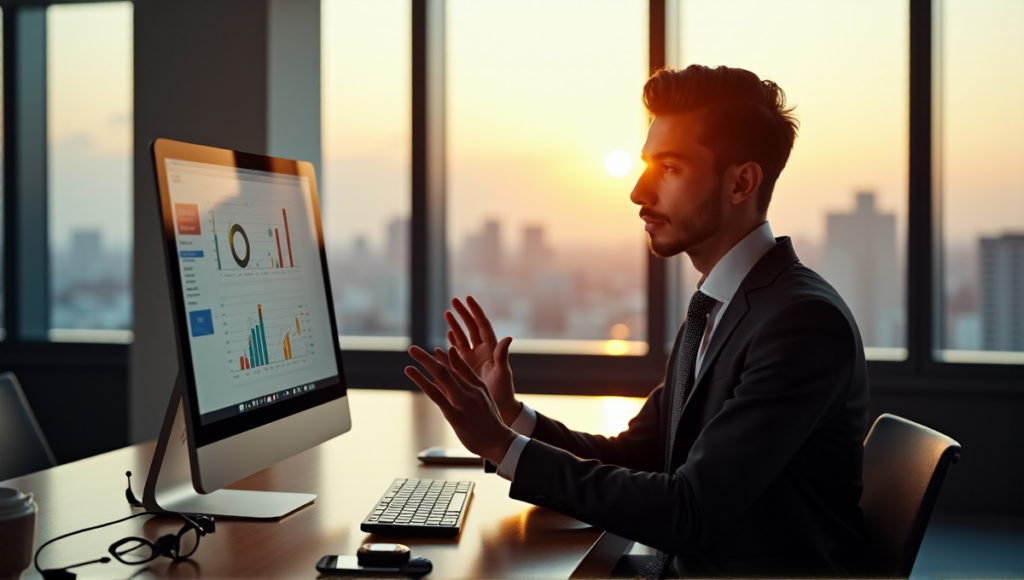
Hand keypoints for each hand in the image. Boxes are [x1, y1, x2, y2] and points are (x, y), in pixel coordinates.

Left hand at [405, 345, 517, 464]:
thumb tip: (458, 383)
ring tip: (411, 352)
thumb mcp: (484, 400)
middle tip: (412, 349)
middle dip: (428, 358)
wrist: (500, 442)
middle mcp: (470, 390)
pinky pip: (438, 396)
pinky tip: (413, 372)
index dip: (446, 358)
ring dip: (425, 363)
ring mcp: (463, 402)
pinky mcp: (456, 416)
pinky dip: (424, 382)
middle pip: (446, 370)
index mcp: (478, 386)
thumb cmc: (490, 423)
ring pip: (442, 377)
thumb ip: (470, 388)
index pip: (459, 368)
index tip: (435, 351)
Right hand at [445, 296, 520, 425]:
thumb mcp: (503, 373)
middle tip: (454, 301)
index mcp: (491, 349)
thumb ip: (502, 356)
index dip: (475, 311)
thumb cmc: (503, 391)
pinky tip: (444, 337)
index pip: (482, 325)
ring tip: (447, 313)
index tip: (468, 298)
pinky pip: (455, 353)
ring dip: (455, 326)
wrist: (498, 407)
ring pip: (462, 338)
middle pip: (471, 328)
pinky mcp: (464, 369)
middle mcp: (482, 351)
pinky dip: (449, 344)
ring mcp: (472, 359)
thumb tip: (508, 338)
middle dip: (463, 314)